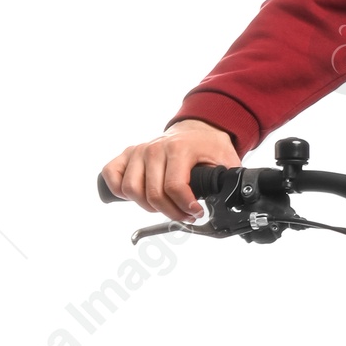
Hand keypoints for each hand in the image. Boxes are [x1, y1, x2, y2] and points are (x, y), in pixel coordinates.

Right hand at [101, 119, 239, 220]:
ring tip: (165, 206)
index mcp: (180, 149)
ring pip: (131, 190)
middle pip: (153, 194)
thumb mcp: (226, 160)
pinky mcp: (127, 154)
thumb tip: (233, 198)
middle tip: (185, 215)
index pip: (174, 187)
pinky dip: (120, 191)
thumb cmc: (209, 147)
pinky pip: (112, 175)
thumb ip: (228, 180)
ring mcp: (139, 150)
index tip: (196, 213)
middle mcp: (155, 148)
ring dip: (148, 206)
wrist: (198, 130)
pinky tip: (139, 196)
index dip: (185, 207)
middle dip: (171, 213)